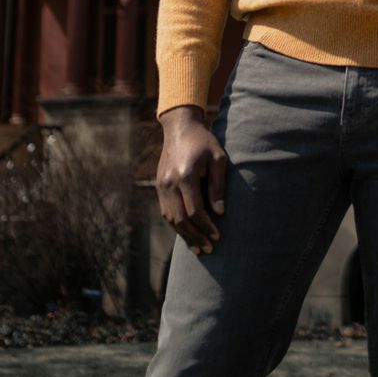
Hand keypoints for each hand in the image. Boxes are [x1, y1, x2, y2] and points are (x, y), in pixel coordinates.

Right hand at [156, 106, 226, 255]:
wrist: (179, 127)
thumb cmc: (203, 141)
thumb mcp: (218, 159)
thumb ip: (218, 186)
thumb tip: (219, 213)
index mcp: (185, 175)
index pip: (195, 210)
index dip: (206, 226)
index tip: (217, 236)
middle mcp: (169, 183)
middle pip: (180, 219)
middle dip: (195, 236)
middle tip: (209, 250)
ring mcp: (161, 185)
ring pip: (170, 218)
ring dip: (184, 235)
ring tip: (198, 248)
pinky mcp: (158, 185)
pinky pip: (166, 211)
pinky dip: (176, 225)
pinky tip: (187, 233)